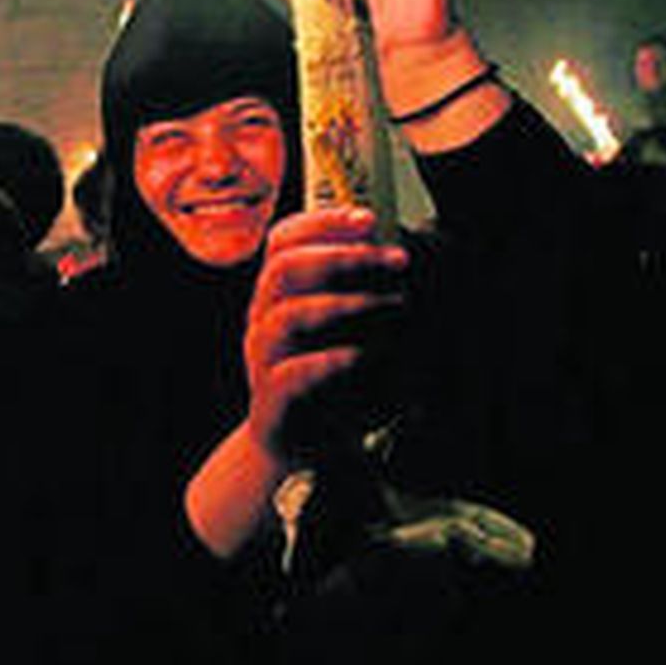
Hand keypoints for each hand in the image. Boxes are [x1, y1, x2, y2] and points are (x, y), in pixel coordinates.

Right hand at [244, 207, 405, 457]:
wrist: (298, 446)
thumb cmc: (331, 381)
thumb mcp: (347, 329)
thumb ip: (363, 292)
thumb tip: (403, 253)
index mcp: (277, 295)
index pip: (282, 241)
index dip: (321, 222)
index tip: (368, 218)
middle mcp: (263, 320)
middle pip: (283, 268)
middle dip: (343, 255)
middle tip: (396, 259)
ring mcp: (262, 360)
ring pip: (283, 315)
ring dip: (342, 303)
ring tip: (389, 304)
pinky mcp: (270, 401)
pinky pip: (288, 373)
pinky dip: (328, 361)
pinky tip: (362, 356)